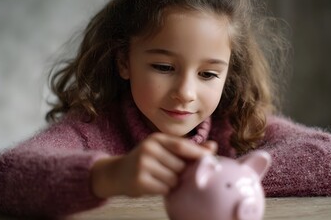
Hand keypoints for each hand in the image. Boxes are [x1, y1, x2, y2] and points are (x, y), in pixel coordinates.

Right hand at [91, 133, 216, 197]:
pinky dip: (164, 190)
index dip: (198, 154)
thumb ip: (187, 148)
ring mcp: (142, 165)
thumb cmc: (146, 161)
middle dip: (181, 173)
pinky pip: (164, 189)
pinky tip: (154, 185)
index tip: (210, 160)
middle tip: (171, 172)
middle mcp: (148, 149)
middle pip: (180, 166)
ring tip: (160, 178)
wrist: (117, 173)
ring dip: (172, 183)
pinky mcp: (139, 181)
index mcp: (156, 139)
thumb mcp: (164, 149)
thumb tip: (213, 146)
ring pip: (173, 179)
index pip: (182, 146)